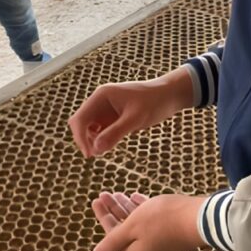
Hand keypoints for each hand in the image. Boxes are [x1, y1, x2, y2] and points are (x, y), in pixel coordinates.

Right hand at [68, 67, 192, 156]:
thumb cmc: (154, 102)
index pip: (80, 118)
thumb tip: (96, 149)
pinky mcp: (111, 116)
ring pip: (88, 127)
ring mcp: (105, 108)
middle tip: (95, 155)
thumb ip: (116, 133)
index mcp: (101, 96)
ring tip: (104, 151)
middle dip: (84, 139)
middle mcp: (99, 101)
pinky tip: (109, 145)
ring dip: (91, 140)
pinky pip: (99, 129)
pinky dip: (101, 138)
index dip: (80, 137)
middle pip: (80, 123)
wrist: (169, 95)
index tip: (89, 154)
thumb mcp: (136, 119)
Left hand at [92, 193, 206, 250]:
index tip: (96, 200)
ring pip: (137, 225)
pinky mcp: (170, 236)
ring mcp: (159, 244)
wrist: (198, 219)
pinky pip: (151, 223)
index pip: (111, 235)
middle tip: (105, 194)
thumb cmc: (161, 221)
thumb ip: (112, 241)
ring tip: (117, 193)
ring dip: (126, 208)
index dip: (103, 215)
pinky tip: (136, 198)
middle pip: (123, 230)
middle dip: (113, 210)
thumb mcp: (131, 228)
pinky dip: (142, 210)